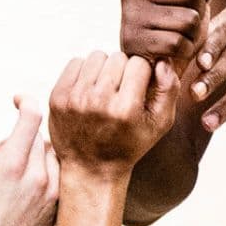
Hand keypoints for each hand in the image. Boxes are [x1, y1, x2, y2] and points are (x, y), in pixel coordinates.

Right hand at [0, 101, 59, 225]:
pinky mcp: (59, 208)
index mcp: (13, 165)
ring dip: (33, 155)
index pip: (32, 116)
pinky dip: (44, 173)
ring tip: (9, 176)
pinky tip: (22, 189)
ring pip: (51, 155)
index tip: (16, 100)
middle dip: (17, 138)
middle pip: (38, 136)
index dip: (25, 101)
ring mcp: (52, 194)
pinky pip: (59, 176)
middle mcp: (38, 177)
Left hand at [49, 53, 179, 172]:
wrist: (91, 168)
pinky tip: (88, 90)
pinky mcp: (57, 97)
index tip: (138, 88)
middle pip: (117, 57)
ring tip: (105, 89)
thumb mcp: (159, 125)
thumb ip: (168, 90)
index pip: (139, 63)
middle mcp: (98, 102)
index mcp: (125, 109)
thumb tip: (162, 61)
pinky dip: (84, 72)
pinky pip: (75, 63)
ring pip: (96, 56)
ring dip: (103, 69)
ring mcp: (75, 99)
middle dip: (123, 70)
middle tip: (121, 91)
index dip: (142, 73)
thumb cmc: (128, 144)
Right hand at [120, 0, 220, 75]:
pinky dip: (186, 51)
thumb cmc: (172, 25)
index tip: (200, 1)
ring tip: (179, 37)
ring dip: (194, 34)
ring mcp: (130, 16)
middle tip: (189, 23)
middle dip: (200, 11)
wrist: (147, 64)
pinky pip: (179, 43)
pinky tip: (174, 53)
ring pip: (189, 19)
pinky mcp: (134, 43)